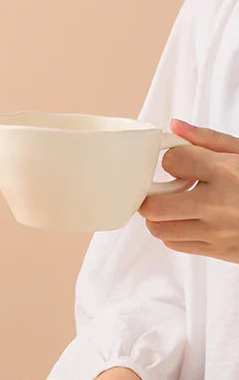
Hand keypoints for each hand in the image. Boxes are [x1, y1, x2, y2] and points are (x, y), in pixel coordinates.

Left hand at [139, 119, 238, 261]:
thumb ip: (208, 140)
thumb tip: (174, 127)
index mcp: (227, 173)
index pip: (171, 162)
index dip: (172, 160)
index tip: (182, 162)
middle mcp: (219, 204)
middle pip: (154, 205)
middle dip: (153, 194)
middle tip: (164, 188)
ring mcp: (218, 232)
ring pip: (159, 228)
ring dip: (161, 215)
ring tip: (179, 205)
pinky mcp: (219, 252)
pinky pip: (175, 244)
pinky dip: (174, 232)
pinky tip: (190, 220)